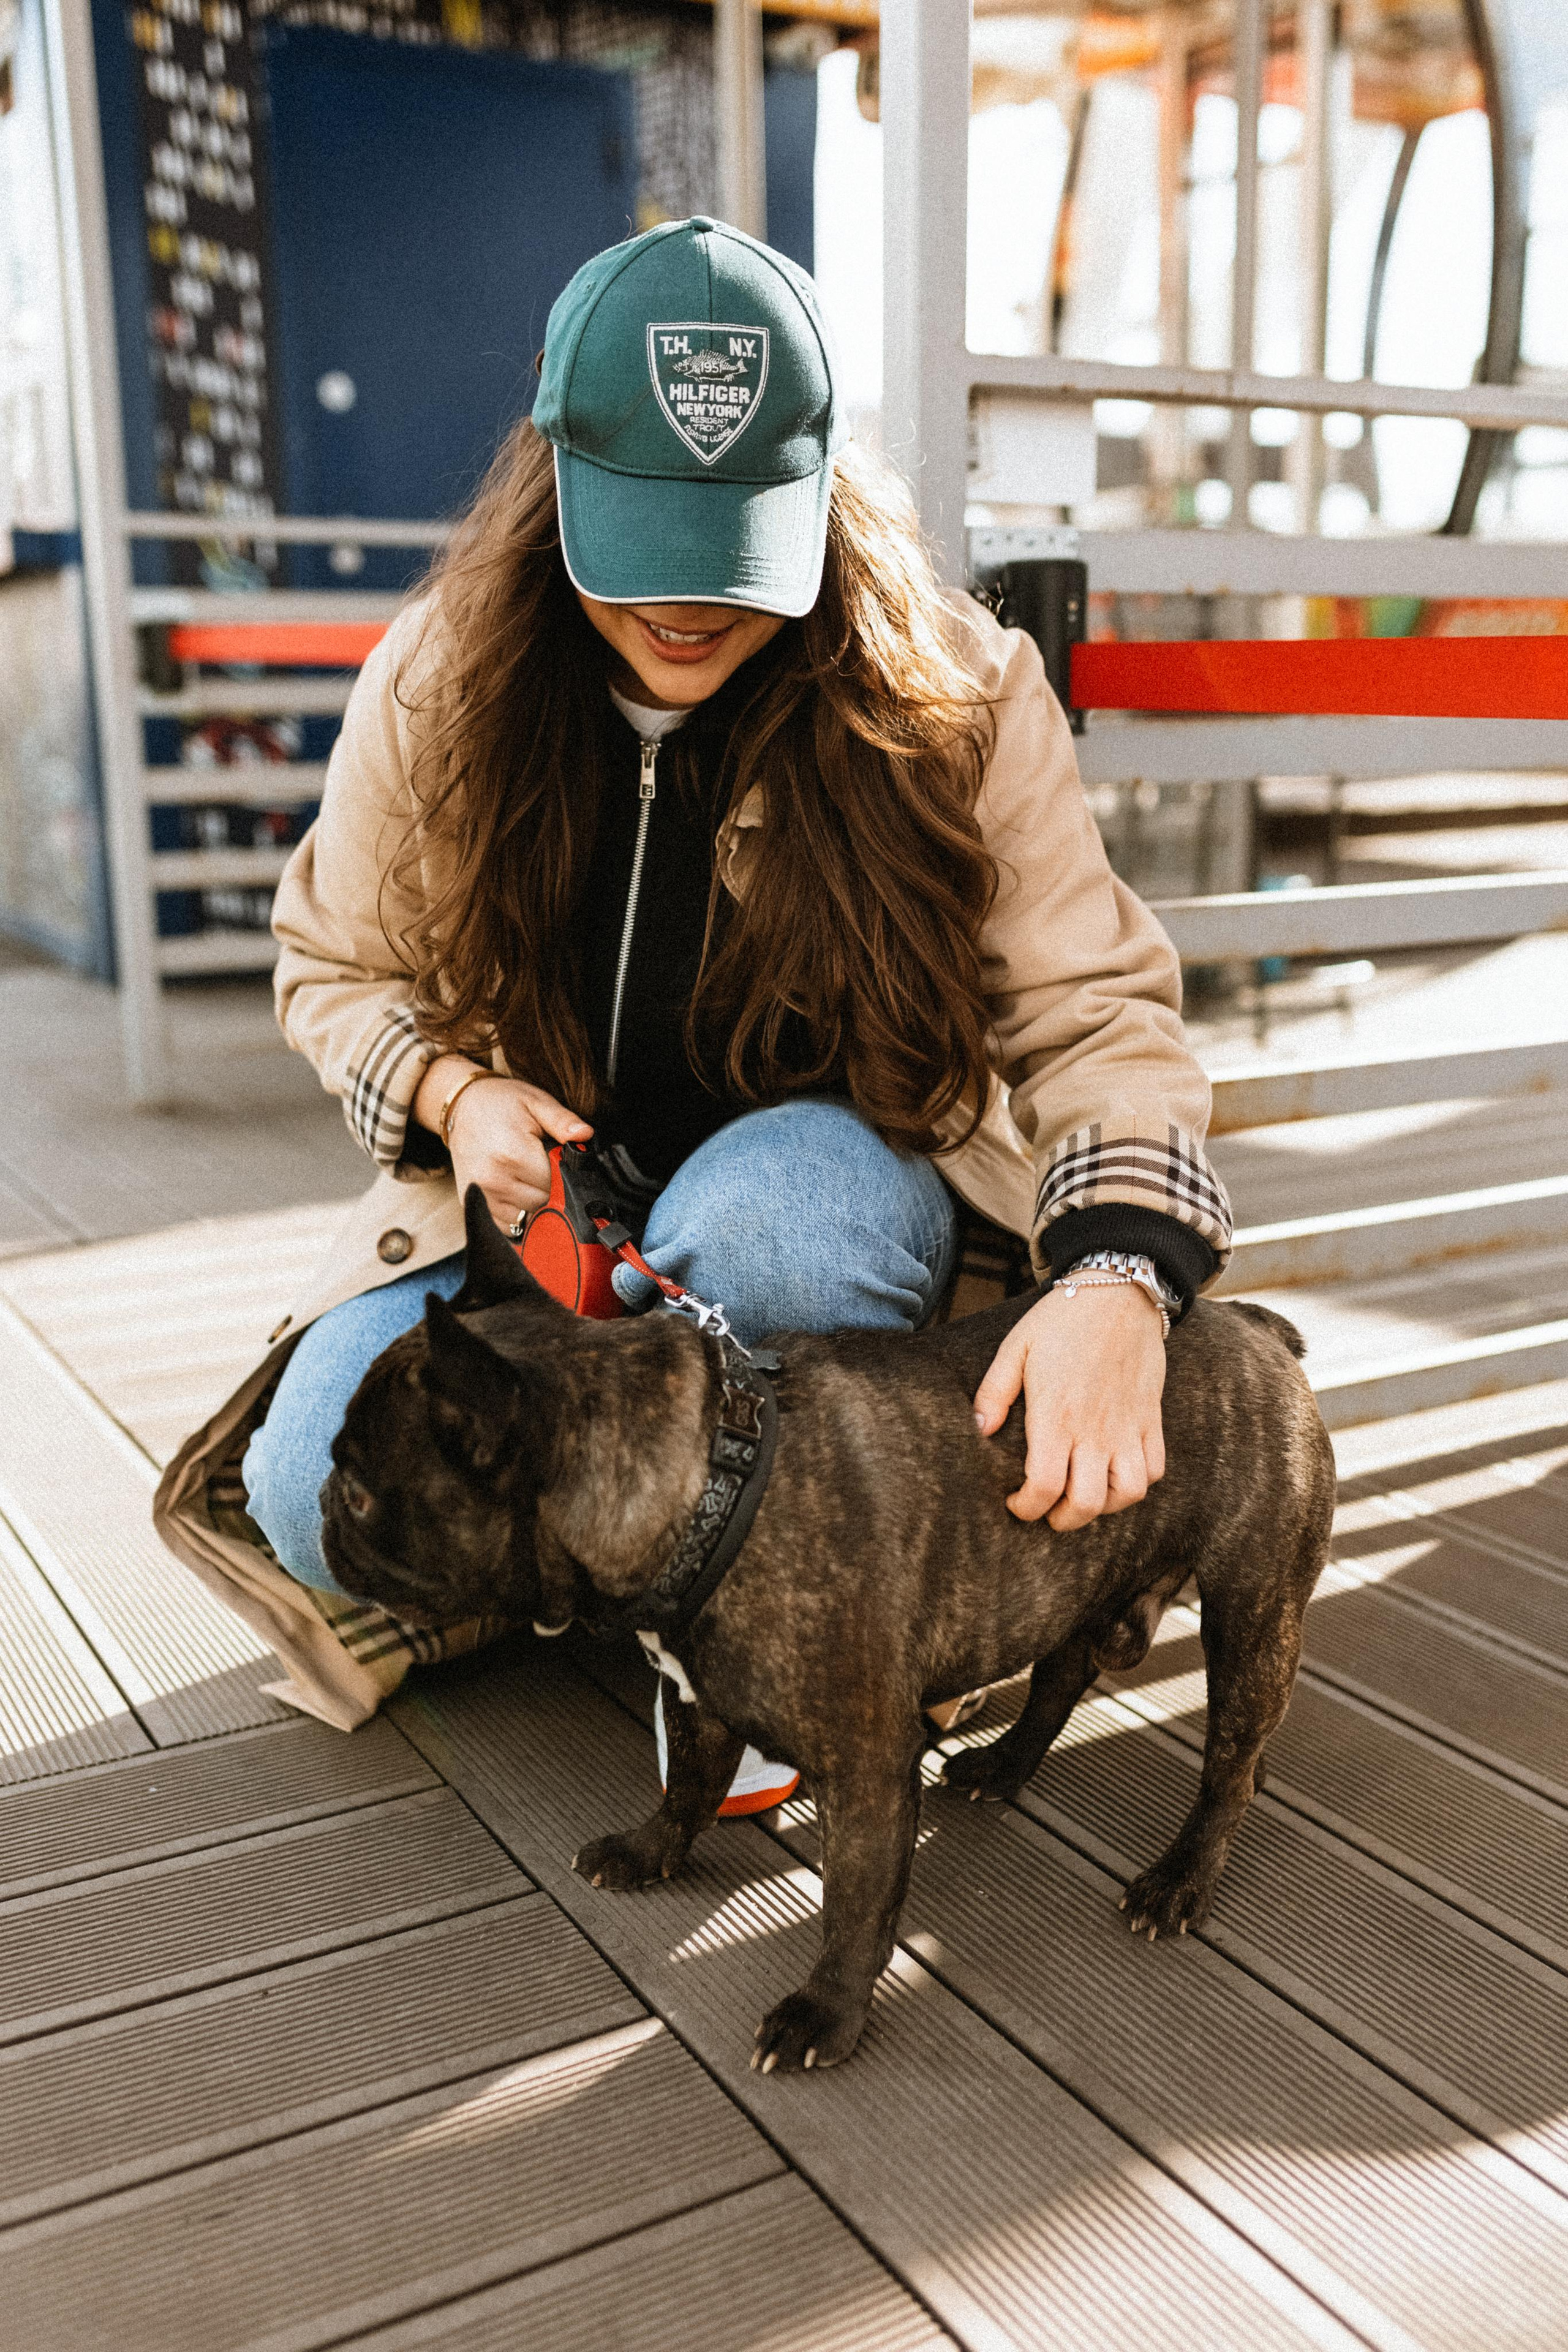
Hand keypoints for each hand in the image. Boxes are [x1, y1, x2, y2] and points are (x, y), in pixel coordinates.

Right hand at [413, 1057, 591, 1233]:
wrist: (462, 1106)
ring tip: (527, 1175)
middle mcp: (494, 1178)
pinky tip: (516, 1190)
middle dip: (550, 1188)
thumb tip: (585, 1136)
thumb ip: (563, 1121)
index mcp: (513, 1153)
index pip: (556, 1183)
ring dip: (534, 1203)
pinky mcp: (471, 1203)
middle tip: (541, 1165)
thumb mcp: (536, 1102)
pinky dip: (516, 1214)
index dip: (564, 1173)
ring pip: (526, 1217)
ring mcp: (481, 1194)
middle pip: (543, 1203)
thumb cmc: (502, 1103)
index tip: (557, 1160)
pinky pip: (505, 1225)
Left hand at [972, 1282, 1165, 1530]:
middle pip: (1087, 1503)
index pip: (1045, 1486)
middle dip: (1062, 1520)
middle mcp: (1095, 1429)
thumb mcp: (1016, 1348)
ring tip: (1083, 1498)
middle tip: (1047, 1512)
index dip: (1028, 1508)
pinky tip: (1115, 1475)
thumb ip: (994, 1392)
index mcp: (1057, 1415)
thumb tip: (977, 1428)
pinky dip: (1138, 1484)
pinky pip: (1155, 1469)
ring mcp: (1128, 1426)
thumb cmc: (1061, 1320)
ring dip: (1104, 1508)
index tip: (1016, 1503)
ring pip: (1128, 1493)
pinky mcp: (1151, 1418)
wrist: (1118, 1293)